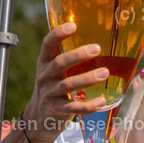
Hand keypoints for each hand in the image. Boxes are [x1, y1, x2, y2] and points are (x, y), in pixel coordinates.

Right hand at [23, 23, 110, 142]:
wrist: (38, 117)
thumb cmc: (53, 88)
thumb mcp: (54, 71)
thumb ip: (67, 59)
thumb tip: (97, 40)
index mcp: (44, 63)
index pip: (47, 45)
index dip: (58, 34)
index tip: (73, 25)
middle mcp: (45, 76)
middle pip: (59, 63)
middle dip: (78, 55)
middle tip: (97, 49)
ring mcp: (49, 94)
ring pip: (67, 85)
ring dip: (87, 78)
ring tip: (105, 73)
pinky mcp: (56, 110)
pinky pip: (72, 108)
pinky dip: (87, 105)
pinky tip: (101, 101)